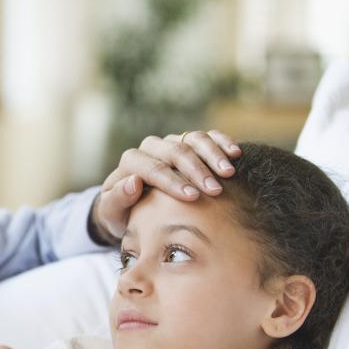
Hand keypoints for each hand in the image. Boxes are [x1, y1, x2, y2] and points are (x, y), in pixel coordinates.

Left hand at [92, 130, 240, 241]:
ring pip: (193, 139)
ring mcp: (171, 143)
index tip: (192, 198)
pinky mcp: (188, 142)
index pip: (153, 168)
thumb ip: (117, 199)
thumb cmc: (123, 213)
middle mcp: (151, 148)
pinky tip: (236, 153)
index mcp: (131, 162)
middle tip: (216, 190)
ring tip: (229, 173)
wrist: (132, 205)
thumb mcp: (112, 212)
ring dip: (213, 154)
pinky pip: (206, 136)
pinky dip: (221, 141)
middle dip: (197, 171)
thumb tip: (134, 182)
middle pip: (175, 151)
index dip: (173, 182)